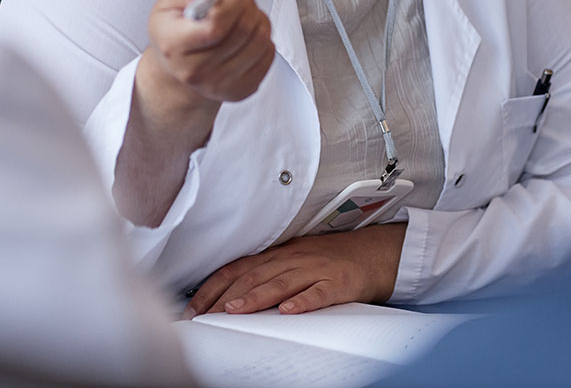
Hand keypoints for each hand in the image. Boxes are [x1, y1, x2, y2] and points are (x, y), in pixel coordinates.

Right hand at [136, 0, 274, 122]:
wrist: (178, 70)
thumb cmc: (174, 32)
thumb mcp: (167, 3)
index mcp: (173, 46)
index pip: (216, 25)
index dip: (231, 2)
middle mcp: (195, 72)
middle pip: (243, 31)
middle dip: (247, 5)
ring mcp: (218, 86)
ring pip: (260, 43)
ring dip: (259, 19)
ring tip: (247, 13)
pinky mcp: (239, 91)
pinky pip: (267, 58)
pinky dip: (265, 39)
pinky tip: (251, 33)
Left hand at [183, 223, 406, 318]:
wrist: (377, 253)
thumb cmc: (332, 259)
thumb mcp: (296, 260)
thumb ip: (268, 273)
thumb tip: (230, 294)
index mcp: (280, 253)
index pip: (238, 267)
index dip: (213, 287)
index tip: (193, 308)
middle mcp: (294, 258)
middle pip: (254, 275)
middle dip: (225, 296)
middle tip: (203, 316)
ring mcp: (317, 268)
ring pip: (282, 282)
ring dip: (256, 296)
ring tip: (235, 311)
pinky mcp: (340, 281)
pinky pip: (320, 291)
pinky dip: (304, 300)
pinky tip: (289, 310)